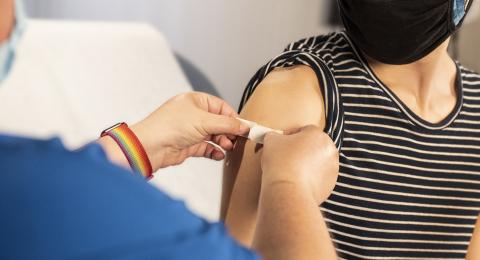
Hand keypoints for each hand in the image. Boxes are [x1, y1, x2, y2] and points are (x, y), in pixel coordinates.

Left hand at [131, 92, 248, 169]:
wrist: (150, 146)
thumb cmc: (170, 126)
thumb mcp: (204, 121)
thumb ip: (227, 124)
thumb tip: (244, 126)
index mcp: (195, 101)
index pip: (221, 107)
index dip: (233, 118)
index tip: (245, 128)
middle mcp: (193, 114)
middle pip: (219, 122)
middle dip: (229, 132)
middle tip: (237, 140)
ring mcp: (190, 130)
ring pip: (213, 136)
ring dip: (223, 142)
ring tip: (228, 147)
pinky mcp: (188, 145)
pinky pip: (206, 148)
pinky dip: (214, 151)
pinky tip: (219, 155)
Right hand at [261, 126, 338, 202]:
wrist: (288, 191)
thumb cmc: (281, 163)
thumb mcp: (271, 140)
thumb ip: (275, 135)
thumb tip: (274, 138)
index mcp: (318, 135)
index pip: (304, 130)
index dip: (291, 136)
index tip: (282, 143)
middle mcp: (329, 150)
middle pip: (314, 146)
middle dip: (302, 150)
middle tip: (287, 157)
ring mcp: (332, 168)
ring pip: (318, 162)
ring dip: (307, 164)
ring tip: (291, 170)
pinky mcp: (330, 184)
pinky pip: (319, 177)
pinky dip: (311, 178)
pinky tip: (297, 181)